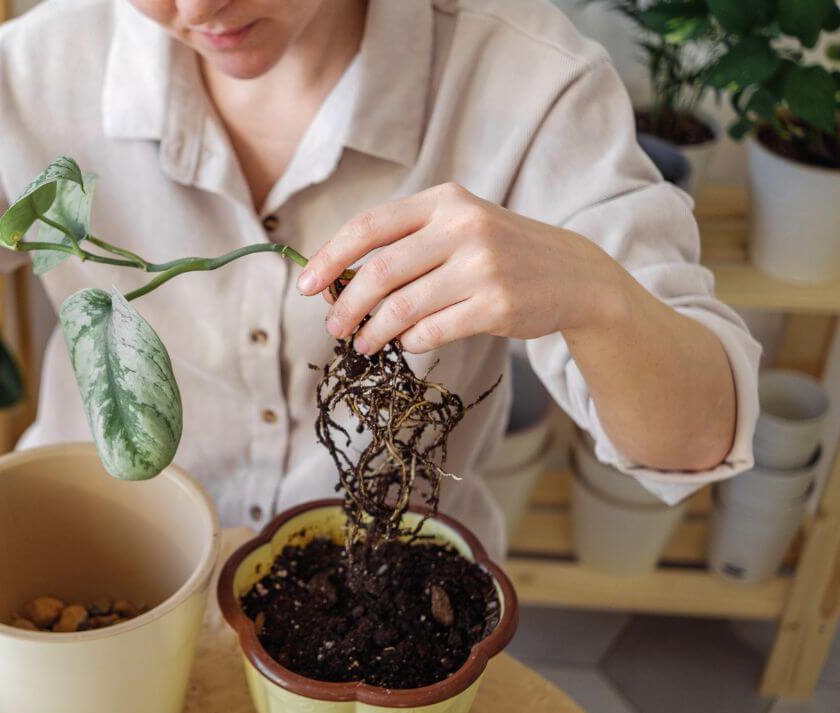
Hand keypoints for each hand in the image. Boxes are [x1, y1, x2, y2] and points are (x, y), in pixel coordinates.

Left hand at [297, 183, 628, 353]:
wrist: (573, 274)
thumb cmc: (500, 252)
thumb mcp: (457, 228)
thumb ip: (406, 244)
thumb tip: (338, 281)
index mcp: (444, 201)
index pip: (370, 226)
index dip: (330, 257)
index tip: (307, 286)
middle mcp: (463, 227)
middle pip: (379, 272)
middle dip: (347, 305)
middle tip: (334, 327)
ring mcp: (483, 266)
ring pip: (402, 307)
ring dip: (372, 332)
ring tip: (362, 343)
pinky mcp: (497, 306)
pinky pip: (432, 332)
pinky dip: (410, 343)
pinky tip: (406, 344)